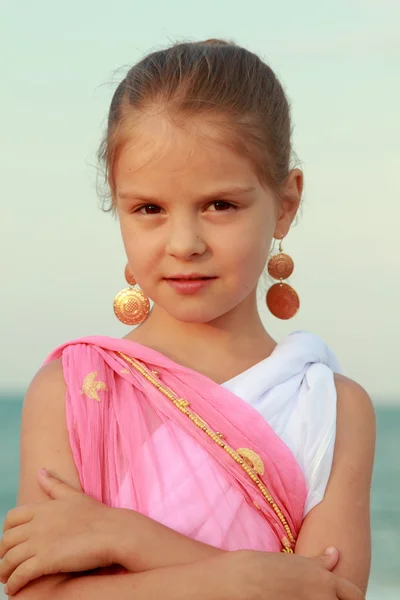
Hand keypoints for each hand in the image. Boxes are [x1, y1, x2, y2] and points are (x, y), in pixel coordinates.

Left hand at [0, 469, 121, 595]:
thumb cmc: (98, 515)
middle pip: (6, 540)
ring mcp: (40, 542)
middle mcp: (37, 524)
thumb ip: (54, 485)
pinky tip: (14, 589)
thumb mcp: (74, 495)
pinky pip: (20, 574)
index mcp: (43, 508)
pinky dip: (13, 583)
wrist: (114, 532)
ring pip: (8, 559)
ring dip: (3, 572)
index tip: (11, 543)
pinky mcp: (46, 560)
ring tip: (6, 580)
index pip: (11, 518)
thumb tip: (40, 471)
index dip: (7, 532)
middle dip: (2, 554)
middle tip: (6, 565)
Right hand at [209, 549, 363, 599]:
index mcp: (324, 581)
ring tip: (298, 597)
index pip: (355, 595)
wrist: (238, 582)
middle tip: (318, 596)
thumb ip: (319, 563)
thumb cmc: (263, 567)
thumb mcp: (294, 560)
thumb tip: (334, 554)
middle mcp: (321, 598)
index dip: (350, 597)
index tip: (341, 596)